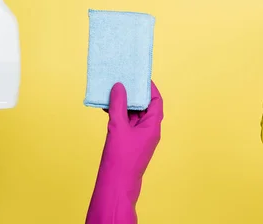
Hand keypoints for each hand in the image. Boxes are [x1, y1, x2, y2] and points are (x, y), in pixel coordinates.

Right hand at [87, 82, 163, 223]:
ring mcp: (138, 137)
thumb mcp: (118, 128)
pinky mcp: (128, 143)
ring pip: (133, 115)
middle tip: (123, 80)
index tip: (139, 76)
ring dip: (123, 103)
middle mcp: (148, 131)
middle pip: (145, 106)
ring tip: (112, 90)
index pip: (156, 101)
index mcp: (153, 126)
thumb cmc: (120, 159)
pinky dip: (118, 114)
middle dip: (133, 93)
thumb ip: (118, 106)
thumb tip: (119, 86)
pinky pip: (125, 123)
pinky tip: (106, 107)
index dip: (149, 87)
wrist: (115, 186)